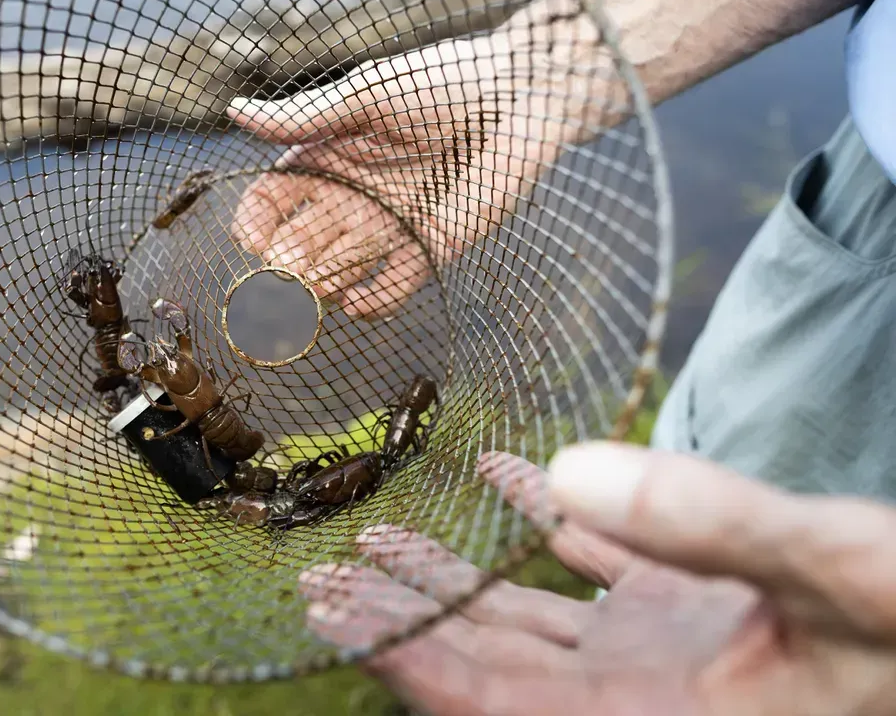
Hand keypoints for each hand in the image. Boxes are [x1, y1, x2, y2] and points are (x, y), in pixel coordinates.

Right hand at [225, 18, 580, 318]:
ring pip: (334, 275)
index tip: (252, 239)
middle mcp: (350, 198)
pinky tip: (356, 303)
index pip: (271, 203)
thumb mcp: (365, 95)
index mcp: (326, 158)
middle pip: (296, 247)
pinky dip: (369, 305)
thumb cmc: (443, 81)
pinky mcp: (430, 250)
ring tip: (315, 288)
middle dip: (281, 269)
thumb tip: (234, 112)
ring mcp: (387, 228)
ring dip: (318, 289)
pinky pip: (389, 292)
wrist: (522, 96)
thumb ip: (302, 118)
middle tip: (282, 277)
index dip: (255, 224)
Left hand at [298, 445, 895, 715]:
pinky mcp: (688, 611)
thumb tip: (569, 469)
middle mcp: (644, 696)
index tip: (334, 622)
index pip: (496, 703)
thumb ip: (713, 524)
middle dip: (402, 621)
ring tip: (374, 541)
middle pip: (489, 662)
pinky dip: (546, 522)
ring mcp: (662, 653)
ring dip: (452, 579)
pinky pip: (598, 566)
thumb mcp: (840, 574)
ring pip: (528, 620)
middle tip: (321, 579)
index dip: (408, 663)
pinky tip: (508, 474)